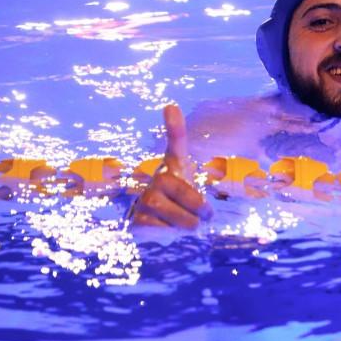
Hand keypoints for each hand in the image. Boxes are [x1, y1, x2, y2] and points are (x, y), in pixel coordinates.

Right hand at [131, 105, 211, 227]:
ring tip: (189, 225)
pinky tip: (166, 230)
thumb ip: (204, 179)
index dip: (175, 126)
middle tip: (206, 216)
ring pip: (174, 215)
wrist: (158, 227)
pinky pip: (160, 229)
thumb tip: (187, 131)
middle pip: (183, 192)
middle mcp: (156, 179)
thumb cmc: (179, 202)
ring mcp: (143, 199)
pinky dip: (169, 234)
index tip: (171, 106)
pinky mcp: (134, 220)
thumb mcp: (194, 186)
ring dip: (187, 224)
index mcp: (173, 168)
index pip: (176, 143)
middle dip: (199, 208)